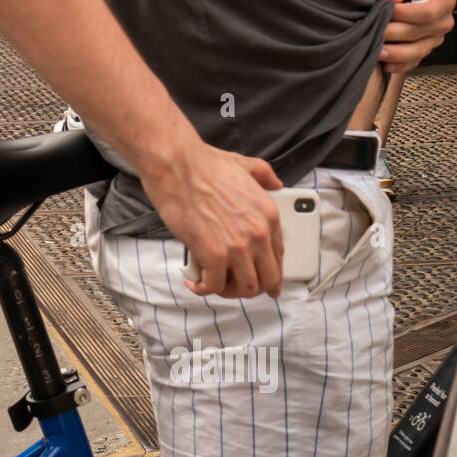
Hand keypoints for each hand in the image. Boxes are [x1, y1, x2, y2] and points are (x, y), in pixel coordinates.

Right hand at [144, 139, 284, 299]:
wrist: (177, 166)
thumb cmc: (204, 164)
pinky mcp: (213, 255)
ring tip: (211, 283)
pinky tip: (193, 281)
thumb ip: (265, 175)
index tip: (263, 283)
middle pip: (267, 280)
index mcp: (269, 215)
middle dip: (253, 290)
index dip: (270, 274)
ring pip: (245, 289)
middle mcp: (258, 234)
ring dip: (228, 292)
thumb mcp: (245, 165)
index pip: (279, 257)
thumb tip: (276, 183)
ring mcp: (237, 247)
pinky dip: (202, 289)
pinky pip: (214, 286)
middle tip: (234, 288)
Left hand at [376, 0, 455, 72]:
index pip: (427, 12)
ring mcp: (434, 38)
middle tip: (371, 30)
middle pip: (419, 33)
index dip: (404, 14)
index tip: (383, 8)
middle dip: (393, 33)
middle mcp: (444, 21)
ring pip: (416, 51)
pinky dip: (398, 65)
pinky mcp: (423, 49)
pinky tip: (383, 63)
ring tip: (375, 51)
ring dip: (394, 54)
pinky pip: (413, 62)